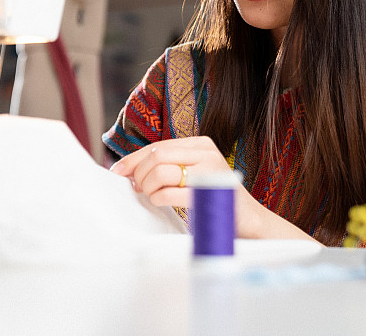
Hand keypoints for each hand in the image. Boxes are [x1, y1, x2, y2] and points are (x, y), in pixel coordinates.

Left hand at [110, 137, 320, 242]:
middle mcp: (207, 152)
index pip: (158, 145)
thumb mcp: (193, 174)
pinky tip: (160, 202)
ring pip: (160, 172)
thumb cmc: (213, 200)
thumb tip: (128, 169)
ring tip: (152, 196)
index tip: (118, 171)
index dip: (134, 158)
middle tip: (138, 189)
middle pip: (156, 155)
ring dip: (149, 187)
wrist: (248, 221)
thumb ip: (168, 166)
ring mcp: (210, 172)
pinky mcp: (209, 194)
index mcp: (201, 144)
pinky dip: (158, 199)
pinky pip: (169, 193)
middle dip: (140, 173)